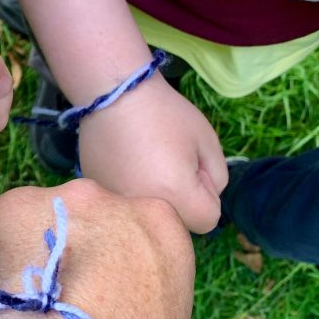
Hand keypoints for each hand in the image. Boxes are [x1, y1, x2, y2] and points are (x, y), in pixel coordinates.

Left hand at [0, 179, 197, 318]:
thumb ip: (163, 313)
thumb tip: (147, 317)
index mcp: (155, 224)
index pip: (138, 229)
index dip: (119, 262)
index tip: (106, 294)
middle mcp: (96, 199)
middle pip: (78, 217)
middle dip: (67, 250)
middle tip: (56, 304)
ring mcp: (34, 203)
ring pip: (25, 223)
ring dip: (20, 255)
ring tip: (13, 310)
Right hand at [79, 73, 226, 232]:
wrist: (114, 94)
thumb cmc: (166, 113)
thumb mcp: (207, 141)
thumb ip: (218, 178)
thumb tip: (204, 197)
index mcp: (176, 196)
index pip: (209, 220)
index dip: (206, 192)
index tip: (191, 165)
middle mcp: (145, 209)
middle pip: (178, 223)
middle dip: (182, 200)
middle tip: (169, 163)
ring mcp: (118, 204)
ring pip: (150, 216)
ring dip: (154, 198)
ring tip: (145, 162)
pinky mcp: (100, 194)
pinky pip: (126, 204)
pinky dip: (130, 189)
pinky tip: (125, 162)